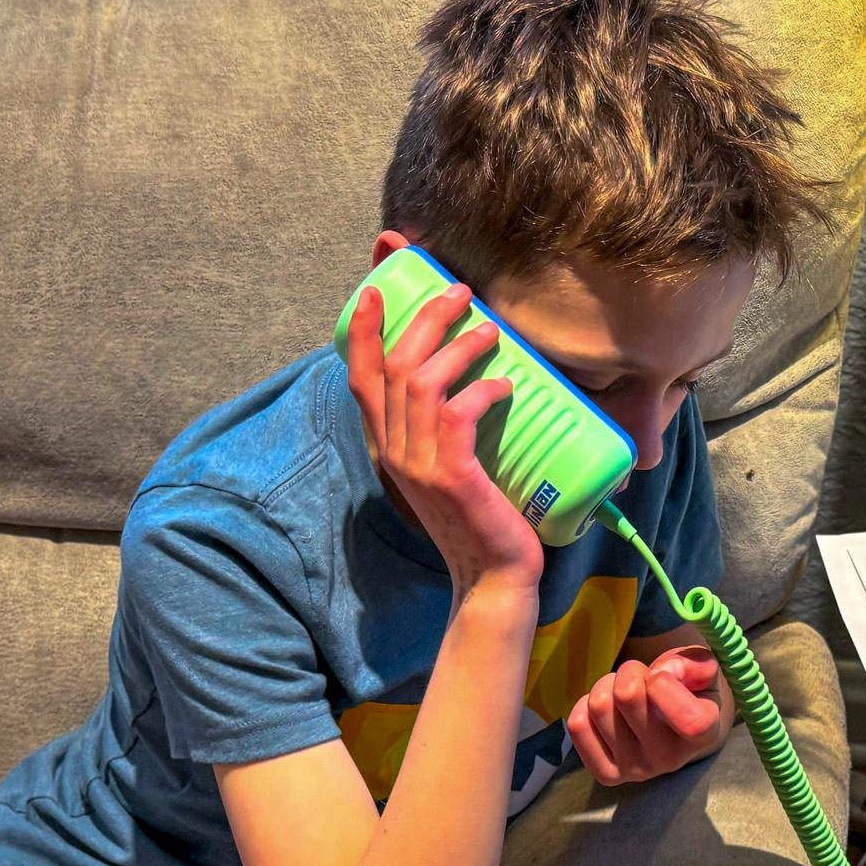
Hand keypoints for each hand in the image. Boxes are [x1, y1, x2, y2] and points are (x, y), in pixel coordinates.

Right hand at [344, 281, 543, 597]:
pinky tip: (506, 384)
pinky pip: (458, 414)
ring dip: (458, 346)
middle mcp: (393, 451)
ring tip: (491, 330)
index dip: (364, 331)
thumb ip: (443, 429)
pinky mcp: (451, 476)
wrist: (492, 576)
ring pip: (423, 383)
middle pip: (394, 366)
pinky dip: (482, 390)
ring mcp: (419, 464)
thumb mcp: (448, 466)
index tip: (375, 289)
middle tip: (461, 292)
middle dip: (424, 318)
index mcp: (387, 445)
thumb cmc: (479, 517)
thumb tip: (471, 379)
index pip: (360, 377)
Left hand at [566, 647, 728, 785]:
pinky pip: (577, 725)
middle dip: (630, 670)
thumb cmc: (689, 690)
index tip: (662, 672)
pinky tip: (607, 709)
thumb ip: (694, 662)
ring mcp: (636, 770)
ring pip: (598, 705)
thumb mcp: (702, 670)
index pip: (687, 719)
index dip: (664, 682)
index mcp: (703, 736)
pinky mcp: (607, 773)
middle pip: (627, 695)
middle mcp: (670, 759)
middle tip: (640, 676)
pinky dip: (585, 704)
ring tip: (624, 691)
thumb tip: (667, 671)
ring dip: (607, 685)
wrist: (674, 725)